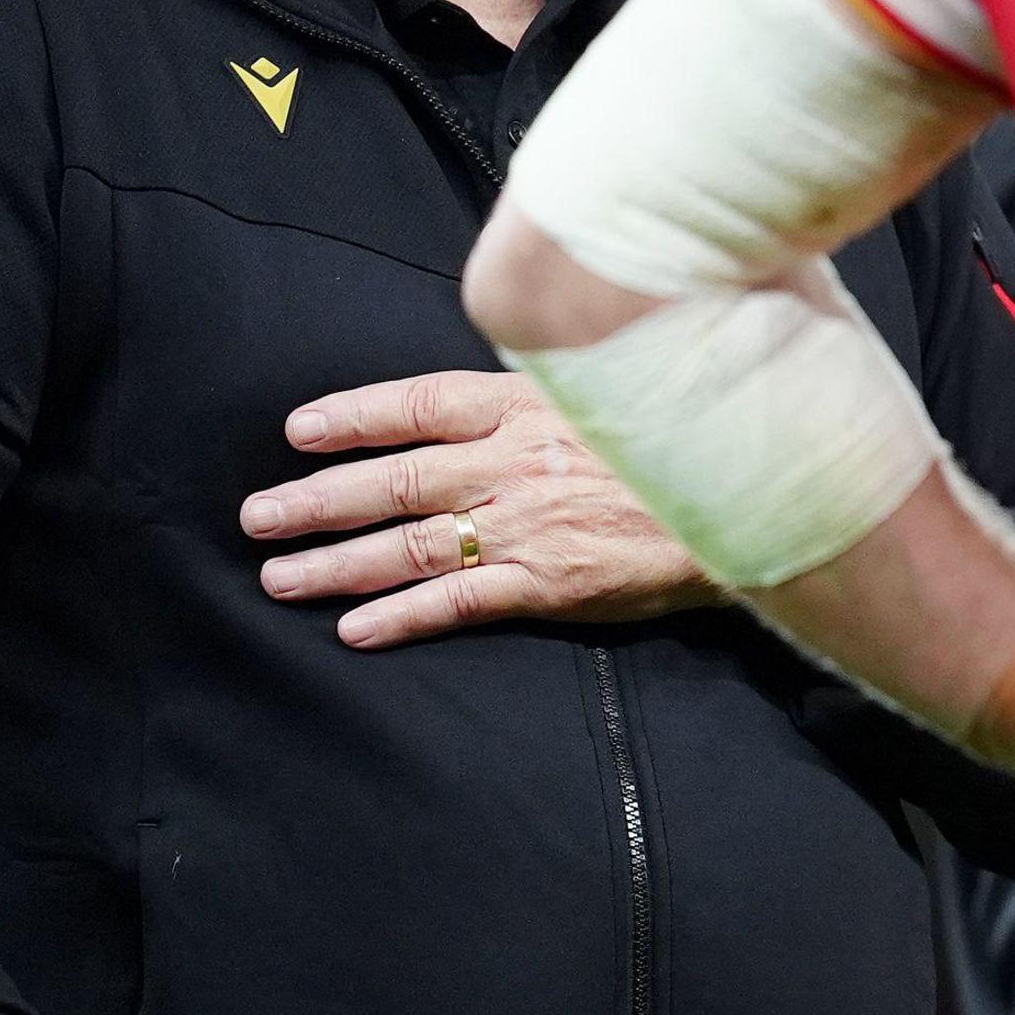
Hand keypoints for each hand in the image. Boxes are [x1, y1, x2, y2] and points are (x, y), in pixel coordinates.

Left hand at [243, 370, 725, 646]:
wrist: (757, 493)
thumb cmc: (694, 436)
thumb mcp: (620, 386)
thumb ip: (559, 388)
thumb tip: (508, 384)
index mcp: (530, 403)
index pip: (420, 403)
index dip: (355, 417)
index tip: (299, 428)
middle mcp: (515, 460)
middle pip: (393, 480)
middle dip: (316, 499)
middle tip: (257, 516)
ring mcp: (527, 524)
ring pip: (408, 544)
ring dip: (336, 564)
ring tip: (279, 577)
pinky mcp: (549, 581)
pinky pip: (458, 601)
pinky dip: (401, 616)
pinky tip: (356, 630)